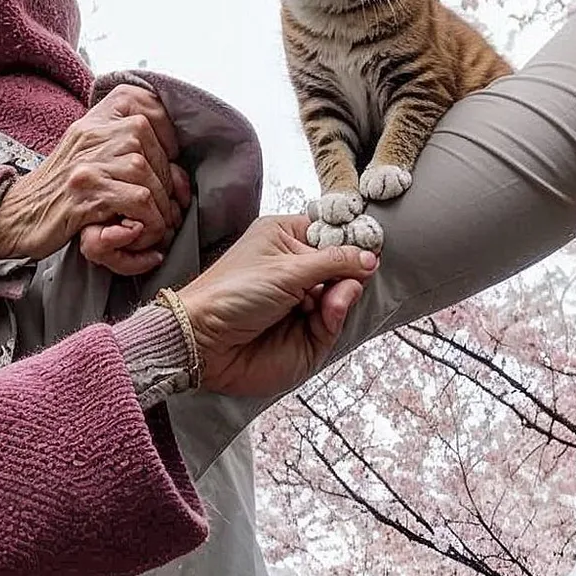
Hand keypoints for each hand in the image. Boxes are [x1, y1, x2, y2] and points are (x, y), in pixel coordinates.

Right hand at [0, 88, 186, 276]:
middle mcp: (92, 135)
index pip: (147, 105)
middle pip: (158, 151)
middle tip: (161, 212)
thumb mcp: (86, 154)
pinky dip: (149, 224)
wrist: (15, 217)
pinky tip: (137, 233)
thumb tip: (177, 164)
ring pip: (152, 180)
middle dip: (168, 188)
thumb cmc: (57, 194)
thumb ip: (121, 145)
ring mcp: (89, 162)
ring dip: (160, 213)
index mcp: (94, 121)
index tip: (163, 163)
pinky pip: (141, 203)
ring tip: (150, 228)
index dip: (167, 136)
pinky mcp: (88, 192)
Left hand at [166, 211, 378, 397]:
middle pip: (342, 266)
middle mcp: (295, 270)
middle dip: (350, 269)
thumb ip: (332, 261)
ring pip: (342, 295)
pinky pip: (334, 322)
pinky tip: (329, 310)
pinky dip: (336, 314)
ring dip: (343, 293)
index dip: (350, 239)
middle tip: (355, 271)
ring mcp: (301, 303)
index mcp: (284, 240)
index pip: (328, 233)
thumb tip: (369, 256)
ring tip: (333, 296)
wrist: (204, 341)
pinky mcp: (306, 334)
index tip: (371, 242)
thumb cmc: (230, 293)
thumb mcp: (286, 267)